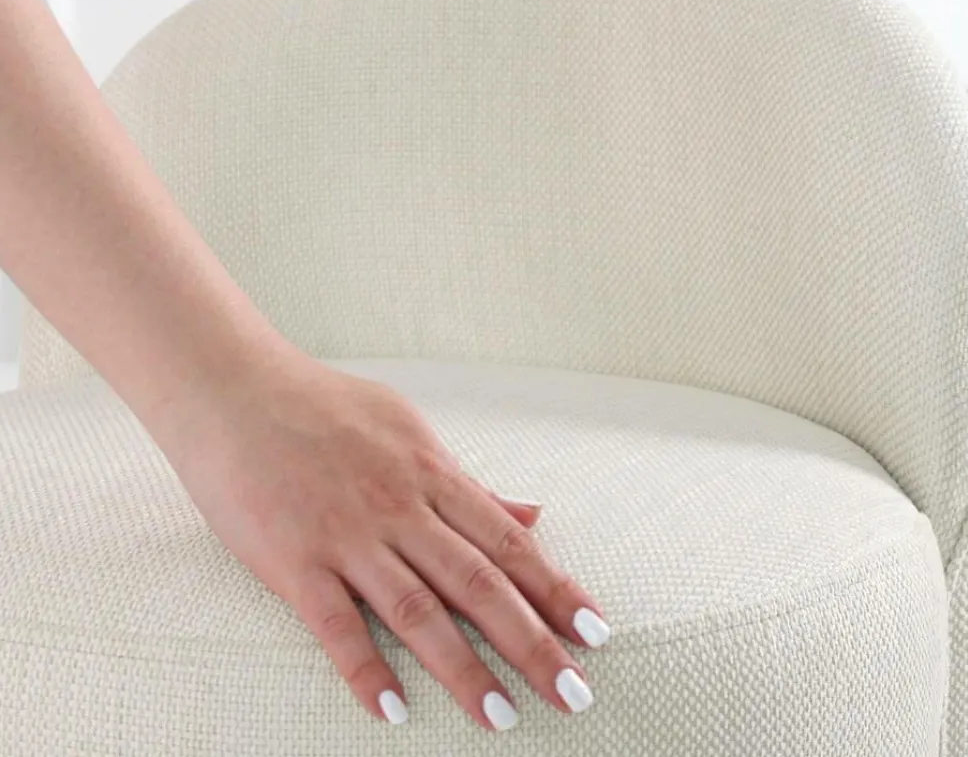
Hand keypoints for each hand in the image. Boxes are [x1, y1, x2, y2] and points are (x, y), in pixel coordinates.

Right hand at [159, 348, 609, 730]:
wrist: (235, 388)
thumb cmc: (326, 408)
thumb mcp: (411, 431)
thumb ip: (470, 484)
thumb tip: (533, 514)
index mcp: (433, 474)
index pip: (508, 542)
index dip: (555, 589)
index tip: (595, 631)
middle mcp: (401, 507)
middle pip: (478, 583)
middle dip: (531, 641)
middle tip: (573, 692)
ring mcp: (347, 534)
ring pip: (417, 609)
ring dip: (462, 667)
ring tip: (501, 716)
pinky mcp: (292, 558)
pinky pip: (334, 622)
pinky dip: (364, 668)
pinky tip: (391, 710)